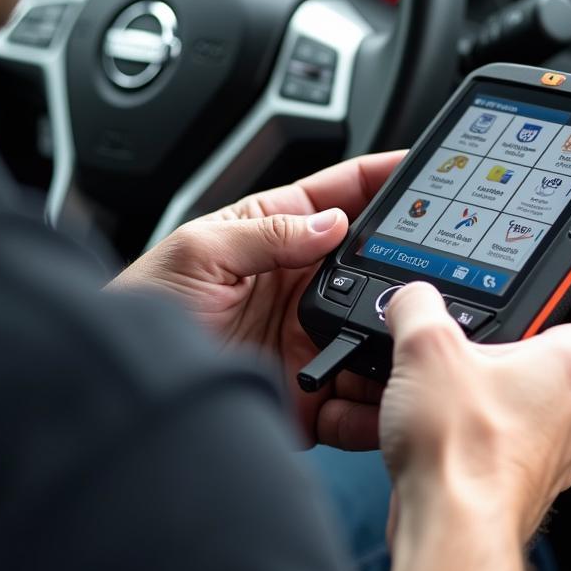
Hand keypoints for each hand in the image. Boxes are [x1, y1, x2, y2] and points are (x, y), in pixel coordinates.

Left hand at [111, 151, 405, 449]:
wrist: (125, 389)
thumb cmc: (146, 305)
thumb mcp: (198, 251)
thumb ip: (266, 234)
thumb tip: (331, 222)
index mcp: (275, 232)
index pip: (341, 194)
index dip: (384, 179)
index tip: (425, 169)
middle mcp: (300, 283)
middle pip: (374, 264)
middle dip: (410, 262)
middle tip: (444, 263)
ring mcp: (310, 337)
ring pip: (376, 329)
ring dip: (399, 333)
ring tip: (419, 334)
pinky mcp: (311, 392)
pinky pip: (358, 398)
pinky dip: (379, 401)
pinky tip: (389, 397)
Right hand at [380, 282, 570, 543]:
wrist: (450, 531)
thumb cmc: (459, 451)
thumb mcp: (424, 347)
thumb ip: (417, 305)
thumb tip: (411, 298)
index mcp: (569, 367)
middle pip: (560, 365)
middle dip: (516, 348)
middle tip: (475, 339)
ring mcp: (552, 457)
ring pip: (532, 410)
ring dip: (495, 394)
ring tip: (445, 386)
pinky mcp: (522, 488)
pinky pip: (508, 448)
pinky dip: (479, 435)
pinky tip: (438, 428)